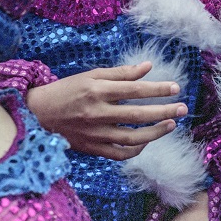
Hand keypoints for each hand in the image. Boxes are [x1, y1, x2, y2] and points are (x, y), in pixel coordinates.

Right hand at [26, 62, 185, 159]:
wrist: (37, 114)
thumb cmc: (66, 90)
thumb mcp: (91, 75)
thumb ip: (121, 73)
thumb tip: (148, 67)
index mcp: (97, 91)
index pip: (135, 90)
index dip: (158, 89)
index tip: (176, 88)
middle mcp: (97, 113)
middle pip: (138, 115)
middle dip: (164, 112)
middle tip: (183, 108)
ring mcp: (95, 134)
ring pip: (132, 138)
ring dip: (156, 133)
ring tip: (171, 124)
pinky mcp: (92, 149)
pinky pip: (120, 154)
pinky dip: (136, 150)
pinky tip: (147, 141)